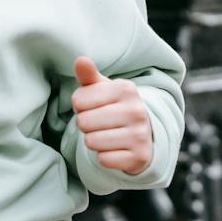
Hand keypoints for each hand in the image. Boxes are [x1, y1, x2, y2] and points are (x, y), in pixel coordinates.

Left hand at [72, 57, 152, 174]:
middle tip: (99, 124)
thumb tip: (80, 60)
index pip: (78, 100)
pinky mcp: (140, 157)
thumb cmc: (114, 108)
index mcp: (126, 89)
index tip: (93, 107)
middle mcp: (136, 110)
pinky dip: (104, 157)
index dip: (80, 107)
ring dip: (93, 141)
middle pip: (84, 122)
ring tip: (106, 135)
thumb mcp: (102, 90)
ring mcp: (140, 135)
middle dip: (86, 125)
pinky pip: (103, 160)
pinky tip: (115, 149)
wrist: (143, 136)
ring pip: (92, 142)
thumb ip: (89, 76)